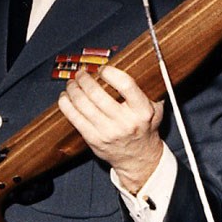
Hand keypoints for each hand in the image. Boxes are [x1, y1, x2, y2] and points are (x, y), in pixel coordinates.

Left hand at [57, 62, 164, 192]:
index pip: (126, 85)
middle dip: (85, 79)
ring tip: (72, 83)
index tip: (103, 69)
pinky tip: (65, 96)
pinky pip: (74, 118)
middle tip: (81, 73)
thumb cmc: (145, 128)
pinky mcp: (93, 139)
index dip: (110, 72)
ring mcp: (107, 132)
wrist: (138, 158)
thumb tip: (137, 63)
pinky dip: (66, 104)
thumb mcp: (155, 109)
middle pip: (97, 94)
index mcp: (142, 111)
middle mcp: (125, 122)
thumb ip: (148, 89)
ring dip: (73, 89)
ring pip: (82, 104)